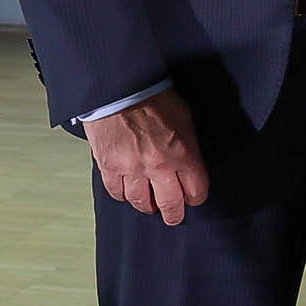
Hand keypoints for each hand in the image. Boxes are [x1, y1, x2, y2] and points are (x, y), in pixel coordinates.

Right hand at [83, 89, 210, 223]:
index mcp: (183, 153)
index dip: (196, 197)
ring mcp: (132, 168)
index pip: (196, 190)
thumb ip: (189, 145)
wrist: (120, 88)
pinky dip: (123, 195)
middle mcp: (159, 166)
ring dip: (147, 206)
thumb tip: (190, 162)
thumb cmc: (154, 96)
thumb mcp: (186, 118)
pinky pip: (117, 192)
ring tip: (150, 206)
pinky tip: (128, 192)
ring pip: (141, 202)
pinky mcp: (109, 167)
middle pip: (170, 205)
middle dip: (174, 214)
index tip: (194, 198)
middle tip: (174, 217)